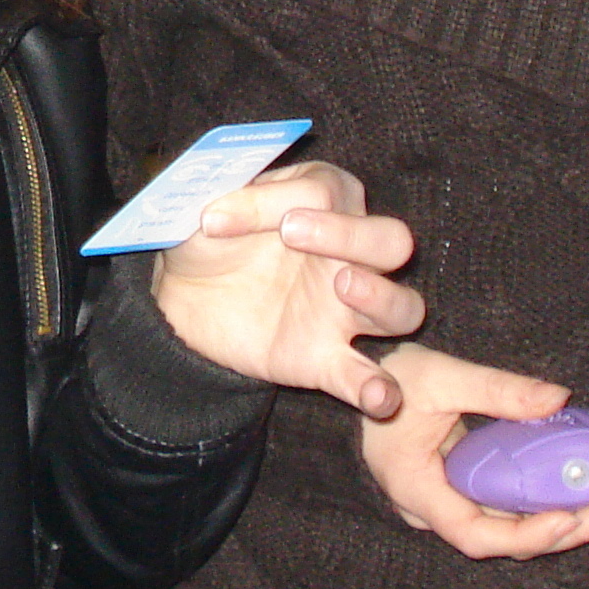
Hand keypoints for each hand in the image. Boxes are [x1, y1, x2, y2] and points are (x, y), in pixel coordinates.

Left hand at [151, 160, 424, 418]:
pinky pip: (367, 377)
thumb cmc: (210, 242)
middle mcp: (349, 253)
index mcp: (323, 200)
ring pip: (402, 306)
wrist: (187, 299)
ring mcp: (346, 311)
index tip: (214, 220)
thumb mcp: (204, 211)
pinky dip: (379, 389)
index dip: (267, 200)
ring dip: (381, 297)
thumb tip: (218, 213)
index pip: (322, 189)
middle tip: (292, 233)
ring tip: (344, 288)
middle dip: (351, 233)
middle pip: (390, 240)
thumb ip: (219, 203)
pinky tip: (377, 398)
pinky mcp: (328, 359)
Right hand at [359, 343, 588, 559]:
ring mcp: (455, 504)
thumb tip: (559, 399)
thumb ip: (496, 388)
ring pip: (517, 528)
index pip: (476, 535)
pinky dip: (555, 497)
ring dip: (573, 515)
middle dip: (572, 525)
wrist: (368, 382)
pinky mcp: (472, 492)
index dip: (526, 536)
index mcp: (418, 491)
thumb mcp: (438, 375)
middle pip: (509, 540)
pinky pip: (516, 507)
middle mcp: (437, 510)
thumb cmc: (389, 380)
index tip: (570, 515)